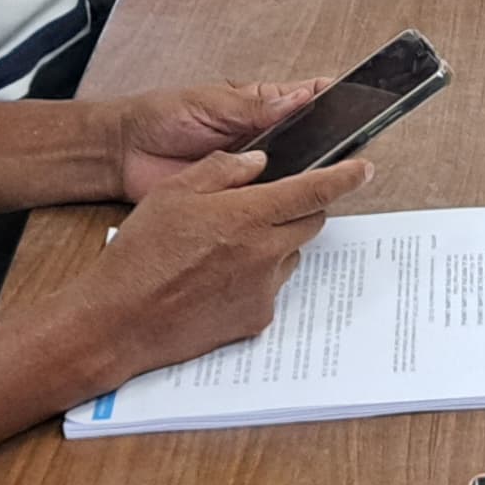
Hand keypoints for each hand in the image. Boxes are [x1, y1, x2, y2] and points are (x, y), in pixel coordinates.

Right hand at [71, 148, 371, 380]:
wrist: (119, 320)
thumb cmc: (140, 254)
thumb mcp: (173, 193)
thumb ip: (221, 170)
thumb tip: (258, 164)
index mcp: (247, 216)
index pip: (313, 190)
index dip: (344, 177)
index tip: (364, 169)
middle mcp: (264, 254)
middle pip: (309, 222)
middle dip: (298, 209)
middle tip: (260, 208)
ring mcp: (263, 290)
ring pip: (288, 255)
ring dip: (272, 245)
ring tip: (222, 249)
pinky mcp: (256, 320)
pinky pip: (270, 288)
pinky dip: (255, 277)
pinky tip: (215, 280)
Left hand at [88, 77, 328, 198]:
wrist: (122, 155)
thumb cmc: (158, 117)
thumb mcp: (206, 102)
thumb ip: (251, 105)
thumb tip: (297, 97)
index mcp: (255, 106)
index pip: (303, 99)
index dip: (329, 99)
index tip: (357, 100)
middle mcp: (259, 138)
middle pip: (307, 140)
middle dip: (327, 143)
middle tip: (352, 146)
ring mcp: (250, 170)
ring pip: (291, 174)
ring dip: (305, 176)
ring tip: (328, 176)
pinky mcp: (236, 199)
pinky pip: (265, 202)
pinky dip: (279, 204)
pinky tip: (294, 205)